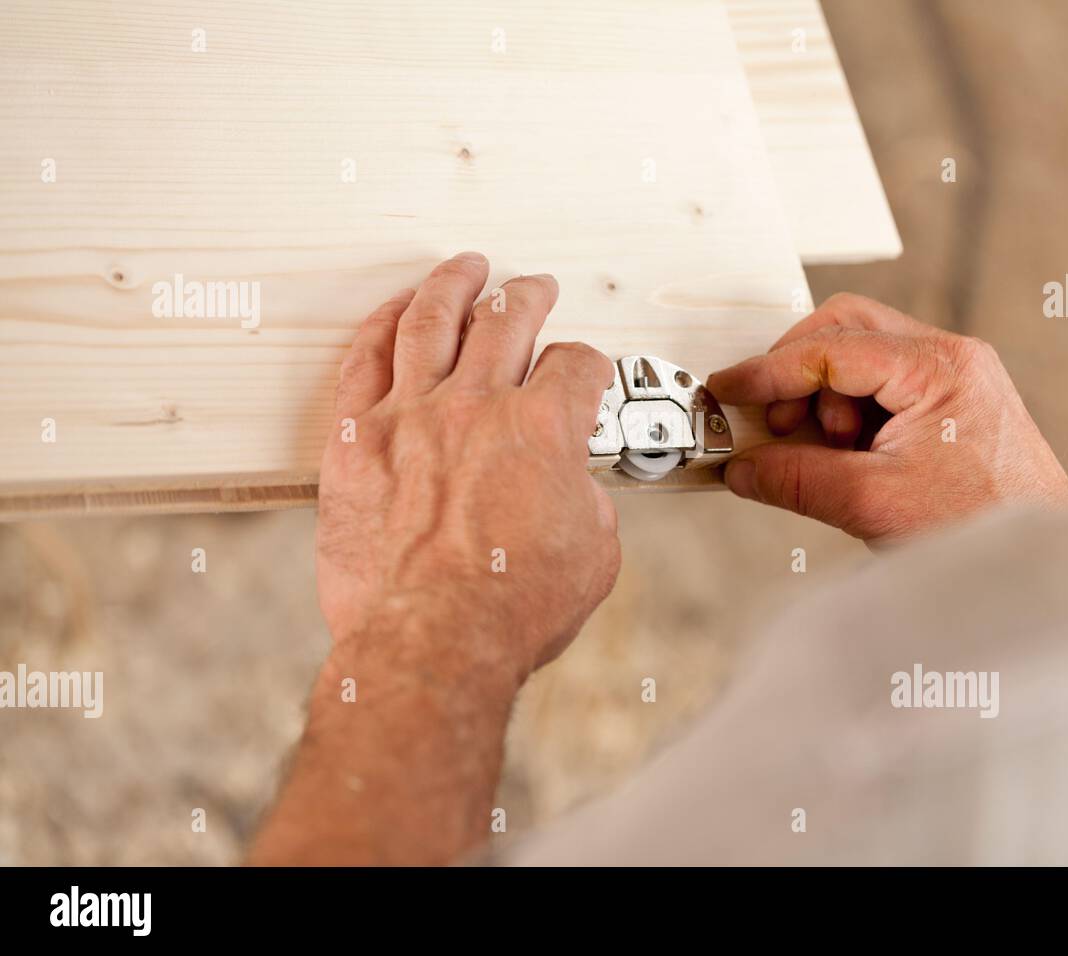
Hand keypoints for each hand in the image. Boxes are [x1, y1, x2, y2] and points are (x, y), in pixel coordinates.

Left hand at [315, 253, 619, 688]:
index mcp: (544, 428)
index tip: (584, 373)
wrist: (433, 641)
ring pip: (434, 320)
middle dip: (530, 297)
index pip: (576, 365)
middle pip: (509, 319)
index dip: (589, 365)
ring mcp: (411, 415)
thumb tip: (570, 490)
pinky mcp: (357, 439)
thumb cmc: (510, 608)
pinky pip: (366, 358)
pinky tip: (396, 310)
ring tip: (466, 267)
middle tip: (537, 288)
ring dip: (455, 284)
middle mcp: (478, 406)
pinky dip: (383, 324)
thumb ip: (586, 501)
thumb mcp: (593, 554)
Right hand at [706, 293, 1067, 540]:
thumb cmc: (982, 528)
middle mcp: (949, 359)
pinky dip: (847, 415)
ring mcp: (952, 379)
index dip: (769, 370)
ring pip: (859, 356)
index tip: (727, 389)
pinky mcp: (949, 405)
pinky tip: (844, 457)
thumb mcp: (871, 503)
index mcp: (938, 367)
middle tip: (772, 422)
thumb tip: (743, 468)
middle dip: (796, 373)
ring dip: (823, 398)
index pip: (830, 349)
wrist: (1038, 567)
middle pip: (844, 330)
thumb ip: (796, 479)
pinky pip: (878, 388)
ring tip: (823, 454)